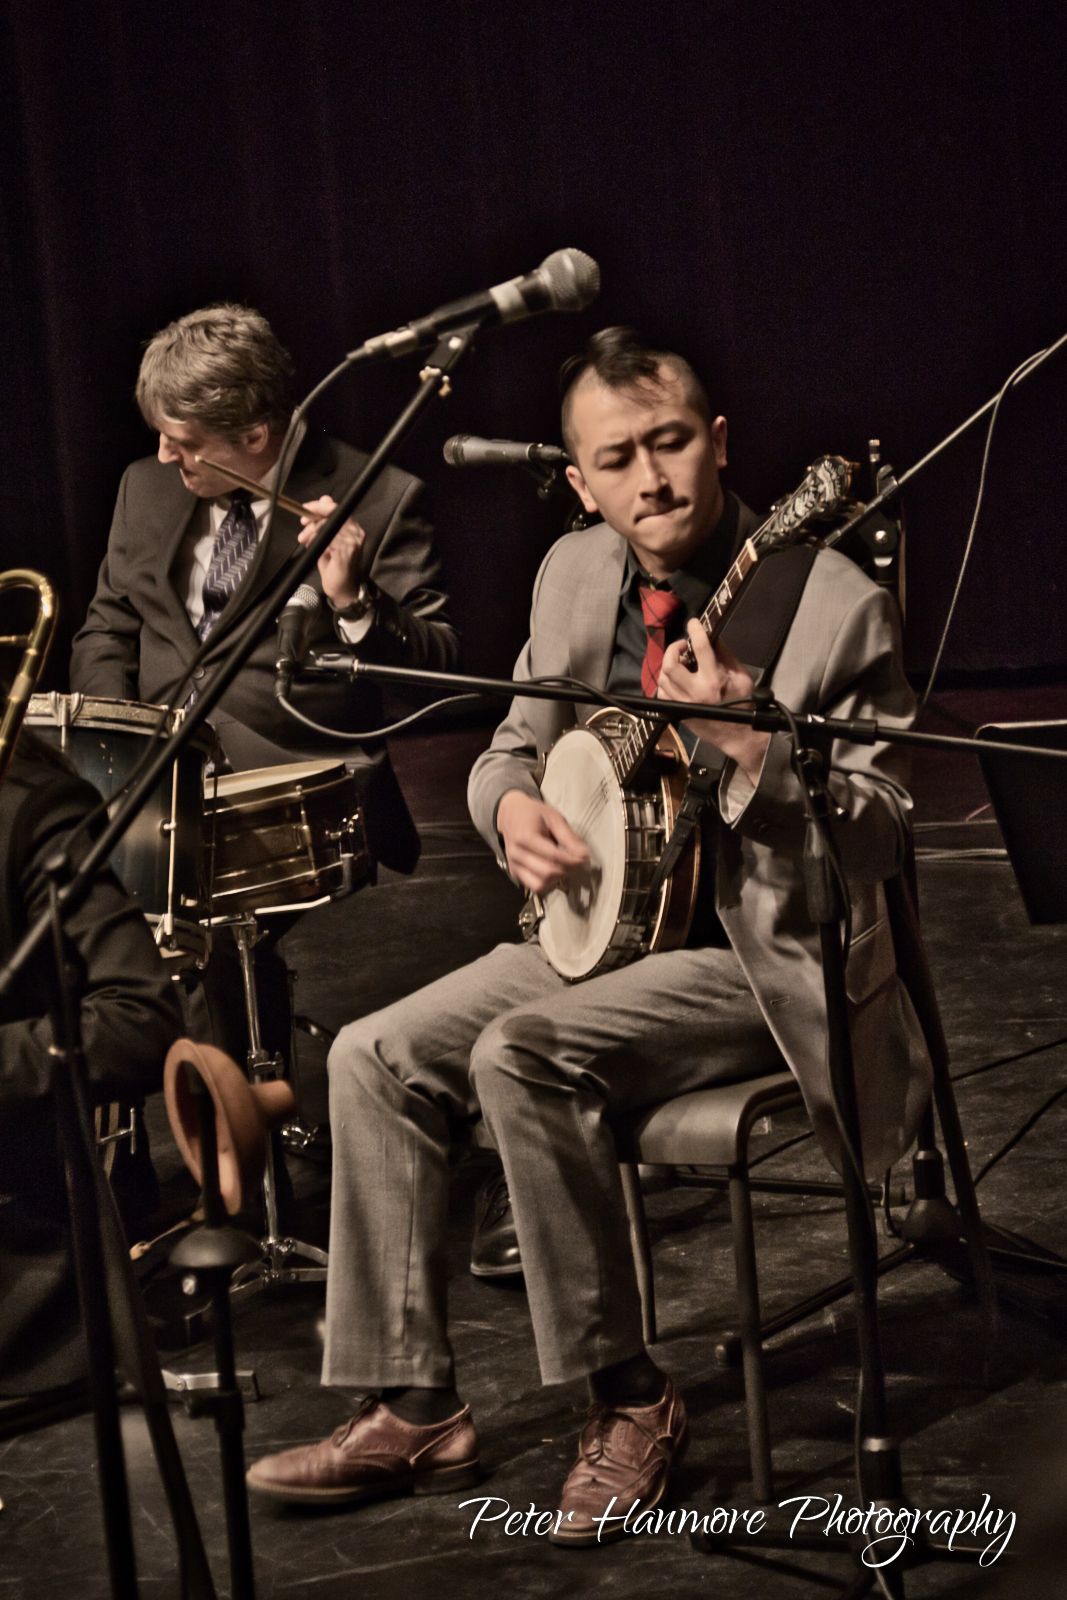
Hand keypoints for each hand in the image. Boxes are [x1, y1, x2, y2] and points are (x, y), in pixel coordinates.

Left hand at [298, 495, 367, 608]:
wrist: (343, 589)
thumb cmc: (335, 566)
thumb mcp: (328, 539)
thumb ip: (326, 521)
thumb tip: (324, 499)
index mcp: (353, 528)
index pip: (337, 509)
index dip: (319, 506)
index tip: (306, 509)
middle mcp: (356, 533)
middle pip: (332, 514)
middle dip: (313, 519)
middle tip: (302, 527)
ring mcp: (353, 543)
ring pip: (328, 526)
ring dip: (312, 532)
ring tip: (305, 540)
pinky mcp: (346, 552)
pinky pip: (327, 539)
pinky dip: (316, 541)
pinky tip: (313, 547)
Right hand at [496, 789, 589, 894]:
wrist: (510, 815)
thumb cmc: (534, 814)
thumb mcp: (554, 818)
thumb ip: (569, 837)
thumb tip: (584, 856)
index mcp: (525, 837)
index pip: (553, 856)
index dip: (573, 861)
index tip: (585, 858)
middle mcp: (516, 854)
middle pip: (547, 873)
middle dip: (568, 870)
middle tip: (578, 863)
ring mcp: (514, 866)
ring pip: (540, 885)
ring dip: (557, 879)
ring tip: (565, 867)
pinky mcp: (515, 874)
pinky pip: (534, 887)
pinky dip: (548, 883)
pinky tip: (554, 871)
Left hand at [658, 620, 769, 784]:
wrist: (737, 734)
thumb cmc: (743, 703)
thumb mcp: (741, 676)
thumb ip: (726, 656)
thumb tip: (712, 637)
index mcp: (713, 680)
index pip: (700, 647)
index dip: (695, 630)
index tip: (693, 623)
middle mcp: (694, 691)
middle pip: (670, 664)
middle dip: (673, 649)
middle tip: (682, 647)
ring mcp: (683, 703)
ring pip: (663, 678)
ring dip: (669, 665)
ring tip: (680, 662)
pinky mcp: (677, 712)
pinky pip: (661, 693)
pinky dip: (665, 683)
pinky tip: (676, 680)